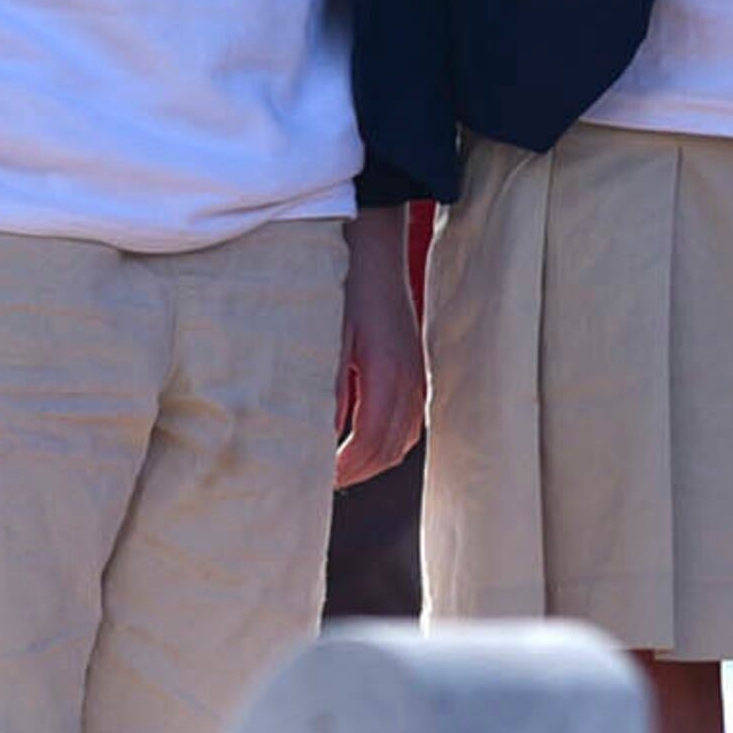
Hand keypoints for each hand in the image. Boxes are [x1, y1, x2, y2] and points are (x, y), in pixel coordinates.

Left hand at [335, 205, 425, 485]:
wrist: (375, 249)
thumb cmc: (345, 287)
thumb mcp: (327, 337)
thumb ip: (326, 388)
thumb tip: (315, 436)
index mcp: (387, 374)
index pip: (371, 441)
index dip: (347, 467)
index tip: (318, 480)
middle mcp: (409, 380)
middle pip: (390, 448)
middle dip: (359, 471)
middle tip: (323, 482)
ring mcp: (417, 375)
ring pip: (404, 439)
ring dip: (374, 460)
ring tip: (340, 468)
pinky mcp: (415, 369)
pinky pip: (411, 421)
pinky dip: (389, 441)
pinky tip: (363, 442)